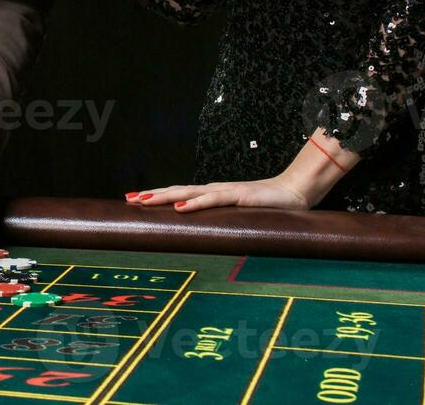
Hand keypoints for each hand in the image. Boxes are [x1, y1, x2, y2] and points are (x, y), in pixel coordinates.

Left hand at [126, 174, 312, 211]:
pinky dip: (196, 202)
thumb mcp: (239, 216)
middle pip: (177, 190)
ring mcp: (225, 191)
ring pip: (189, 192)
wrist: (295, 192)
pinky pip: (214, 199)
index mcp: (212, 195)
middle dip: (152, 195)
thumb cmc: (267, 205)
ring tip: (144, 200)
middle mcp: (214, 190)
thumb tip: (204, 235)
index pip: (179, 194)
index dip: (157, 197)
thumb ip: (224, 222)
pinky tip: (180, 206)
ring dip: (165, 196)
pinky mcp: (239, 196)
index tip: (134, 200)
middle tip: (129, 198)